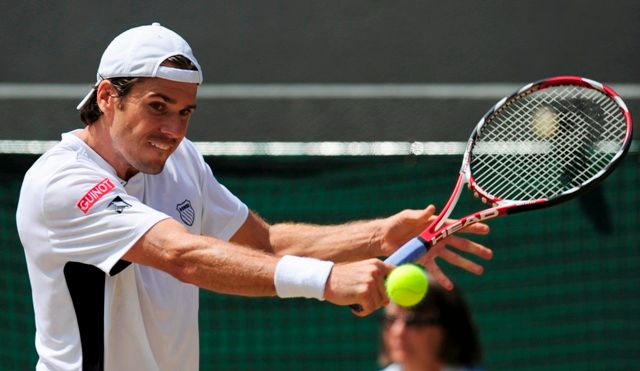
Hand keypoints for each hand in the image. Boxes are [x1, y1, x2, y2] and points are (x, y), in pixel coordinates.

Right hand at [323, 258, 393, 316]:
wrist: (325, 279)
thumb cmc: (344, 279)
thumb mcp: (362, 273)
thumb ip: (376, 282)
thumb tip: (389, 301)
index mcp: (377, 264)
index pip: (396, 275)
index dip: (395, 286)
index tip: (388, 295)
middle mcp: (376, 271)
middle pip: (387, 295)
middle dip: (376, 300)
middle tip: (362, 298)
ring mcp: (370, 282)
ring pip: (378, 304)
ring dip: (367, 306)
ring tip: (355, 300)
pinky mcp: (364, 293)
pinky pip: (370, 309)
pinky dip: (362, 311)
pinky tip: (353, 306)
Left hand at [377, 205, 492, 289]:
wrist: (383, 238)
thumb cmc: (396, 223)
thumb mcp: (407, 216)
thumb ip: (419, 214)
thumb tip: (432, 208)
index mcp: (437, 225)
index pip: (458, 226)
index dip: (472, 228)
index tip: (486, 230)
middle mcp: (438, 238)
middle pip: (461, 244)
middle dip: (476, 249)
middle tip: (489, 255)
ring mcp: (433, 250)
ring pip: (454, 258)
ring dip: (467, 264)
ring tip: (480, 270)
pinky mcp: (424, 260)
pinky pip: (436, 270)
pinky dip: (443, 278)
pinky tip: (450, 286)